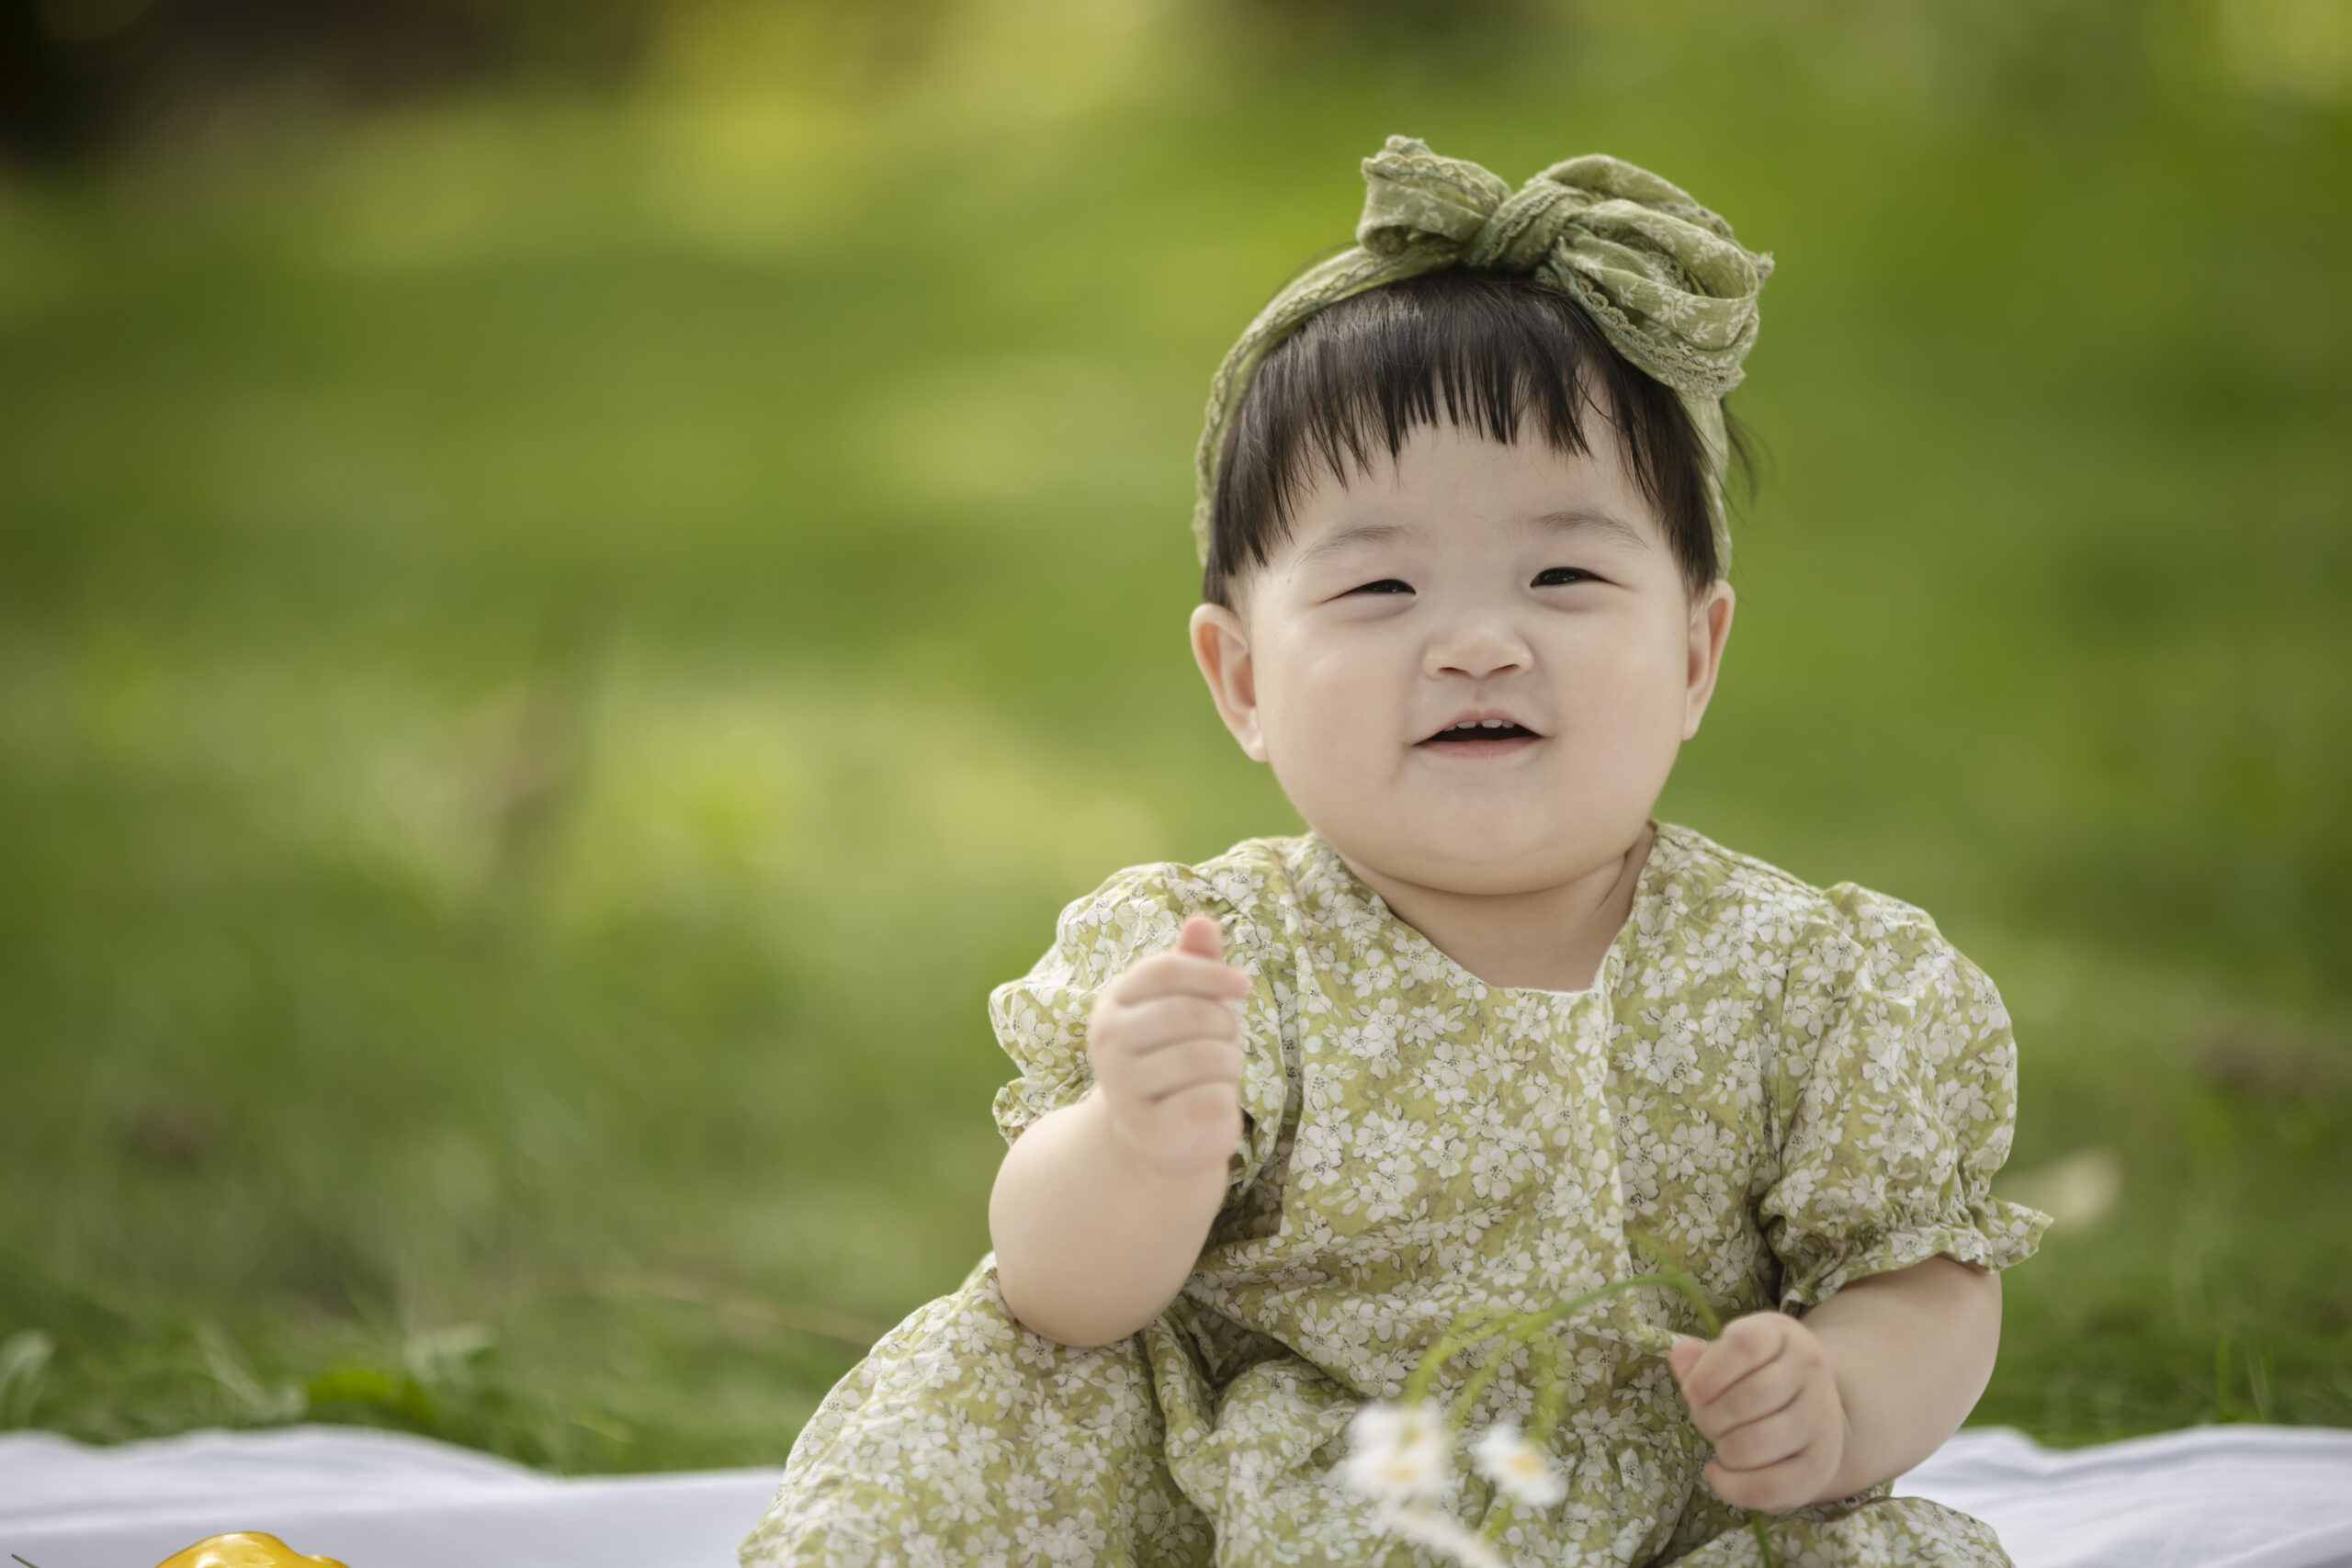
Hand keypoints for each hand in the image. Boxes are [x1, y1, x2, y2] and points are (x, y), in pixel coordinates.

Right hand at [1085, 913, 1250, 1177]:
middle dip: (1225, 1025)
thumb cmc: (1176, 1057)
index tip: (1244, 985)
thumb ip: (1194, 963)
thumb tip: (1203, 920)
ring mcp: (1122, 1088)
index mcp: (1113, 1002)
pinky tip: (1212, 1104)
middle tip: (1225, 1043)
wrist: (1155, 1136)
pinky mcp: (1147, 1130)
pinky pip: (1210, 1100)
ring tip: (1218, 1074)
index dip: (1213, 973)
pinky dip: (1226, 1100)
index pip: (1166, 970)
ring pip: (1206, 1057)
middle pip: (1190, 1013)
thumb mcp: (1184, 1005)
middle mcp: (1107, 1042)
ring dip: (1230, 1064)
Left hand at [1668, 1312, 1849, 1511]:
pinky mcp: (1821, 1465)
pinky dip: (1731, 1486)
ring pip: (1752, 1444)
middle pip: (1745, 1400)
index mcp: (1783, 1335)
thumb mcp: (1732, 1356)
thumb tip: (1680, 1355)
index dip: (1709, 1372)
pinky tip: (1719, 1472)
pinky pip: (1768, 1486)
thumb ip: (1701, 1359)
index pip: (1745, 1345)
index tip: (1691, 1391)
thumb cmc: (1758, 1376)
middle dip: (1708, 1416)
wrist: (1815, 1409)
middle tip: (1706, 1419)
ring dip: (1722, 1449)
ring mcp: (1822, 1419)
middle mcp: (1811, 1372)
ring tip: (1721, 1443)